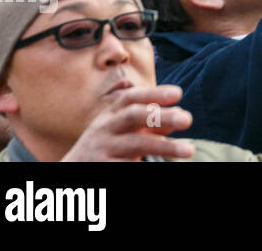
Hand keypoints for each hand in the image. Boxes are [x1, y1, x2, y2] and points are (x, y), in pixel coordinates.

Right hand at [61, 85, 195, 160]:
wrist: (72, 169)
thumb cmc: (108, 144)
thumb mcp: (124, 129)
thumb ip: (150, 122)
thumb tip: (180, 116)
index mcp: (111, 114)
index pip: (131, 98)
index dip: (154, 93)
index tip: (178, 94)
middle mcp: (105, 128)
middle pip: (133, 116)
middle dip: (161, 116)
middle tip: (188, 119)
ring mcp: (102, 149)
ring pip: (135, 144)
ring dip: (164, 146)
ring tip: (190, 151)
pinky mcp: (102, 168)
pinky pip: (126, 165)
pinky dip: (145, 165)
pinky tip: (164, 166)